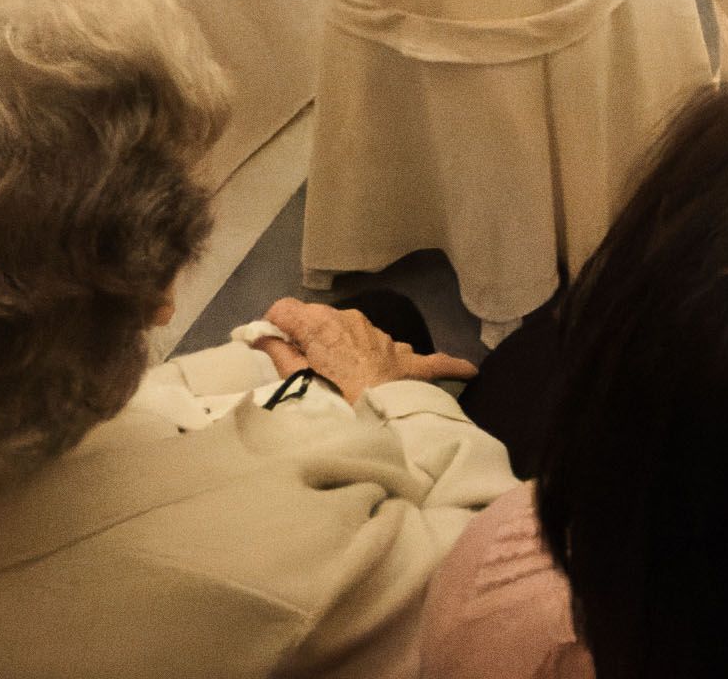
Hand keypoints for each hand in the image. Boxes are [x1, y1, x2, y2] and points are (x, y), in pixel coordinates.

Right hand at [251, 298, 474, 405]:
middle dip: (312, 339)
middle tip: (304, 369)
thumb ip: (278, 353)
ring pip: (359, 334)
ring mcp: (384, 336)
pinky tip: (468, 371)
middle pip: (322, 321)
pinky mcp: (411, 360)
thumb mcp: (295, 380)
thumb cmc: (332, 400)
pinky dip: (442, 365)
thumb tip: (259, 334)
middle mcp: (353, 320)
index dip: (273, 326)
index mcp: (322, 324)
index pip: (286, 309)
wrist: (384, 418)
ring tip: (347, 380)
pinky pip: (429, 360)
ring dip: (350, 350)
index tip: (270, 344)